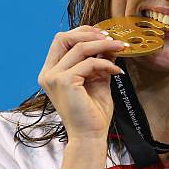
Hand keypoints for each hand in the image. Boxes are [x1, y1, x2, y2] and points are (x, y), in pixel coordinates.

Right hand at [38, 25, 127, 140]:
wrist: (91, 135)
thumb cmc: (93, 113)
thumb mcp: (97, 79)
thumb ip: (99, 61)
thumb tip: (110, 43)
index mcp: (51, 72)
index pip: (61, 40)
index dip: (82, 33)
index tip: (104, 35)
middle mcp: (48, 73)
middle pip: (63, 37)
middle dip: (89, 33)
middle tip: (111, 38)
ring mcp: (54, 77)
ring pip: (79, 47)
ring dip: (103, 45)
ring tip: (120, 48)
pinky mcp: (65, 81)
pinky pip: (89, 63)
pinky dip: (106, 64)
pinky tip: (117, 71)